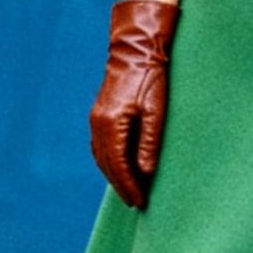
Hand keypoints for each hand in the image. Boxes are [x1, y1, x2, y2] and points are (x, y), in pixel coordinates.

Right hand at [89, 0, 179, 208]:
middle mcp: (98, 124)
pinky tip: (118, 168)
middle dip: (121, 185)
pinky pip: (100, 146)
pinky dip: (108, 161)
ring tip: (129, 191)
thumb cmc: (151, 77)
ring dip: (113, 176)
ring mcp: (96, 119)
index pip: (118, 165)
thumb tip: (146, 172)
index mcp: (111, 123)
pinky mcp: (99, 114)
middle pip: (107, 164)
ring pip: (101, 157)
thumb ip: (149, 141)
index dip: (129, 185)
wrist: (136, 49)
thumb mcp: (156, 110)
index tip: (140, 202)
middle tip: (136, 203)